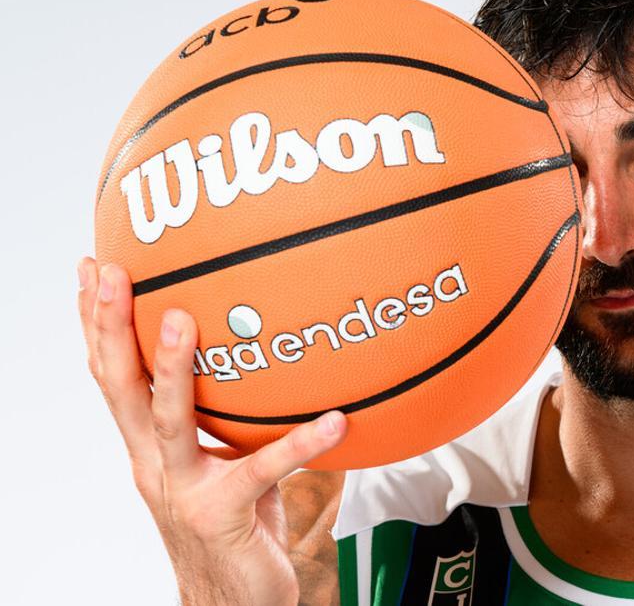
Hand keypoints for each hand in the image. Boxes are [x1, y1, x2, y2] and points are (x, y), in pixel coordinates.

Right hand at [77, 257, 347, 605]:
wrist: (232, 602)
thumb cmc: (235, 523)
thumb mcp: (222, 458)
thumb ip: (229, 414)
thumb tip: (262, 354)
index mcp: (149, 447)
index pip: (112, 375)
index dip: (95, 324)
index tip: (92, 268)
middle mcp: (154, 464)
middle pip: (119, 386)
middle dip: (109, 326)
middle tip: (111, 272)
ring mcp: (184, 490)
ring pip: (168, 421)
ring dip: (169, 368)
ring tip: (181, 319)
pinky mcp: (224, 516)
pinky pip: (263, 471)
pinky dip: (301, 444)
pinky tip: (334, 421)